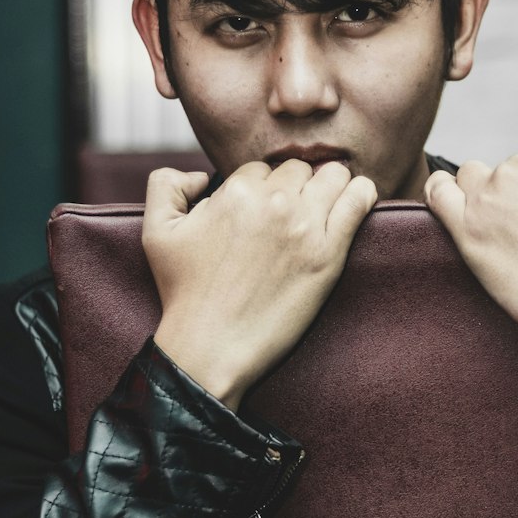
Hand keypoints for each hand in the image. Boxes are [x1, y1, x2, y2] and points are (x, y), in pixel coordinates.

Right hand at [143, 161, 377, 407]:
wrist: (210, 347)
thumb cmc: (183, 294)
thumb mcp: (156, 231)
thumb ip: (166, 185)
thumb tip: (202, 177)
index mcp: (234, 192)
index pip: (260, 170)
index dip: (260, 190)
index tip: (259, 217)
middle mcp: (272, 203)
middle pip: (297, 171)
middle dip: (293, 187)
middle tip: (288, 219)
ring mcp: (304, 227)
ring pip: (333, 176)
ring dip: (330, 186)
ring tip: (324, 207)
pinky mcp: (329, 254)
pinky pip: (359, 201)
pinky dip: (361, 195)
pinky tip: (357, 200)